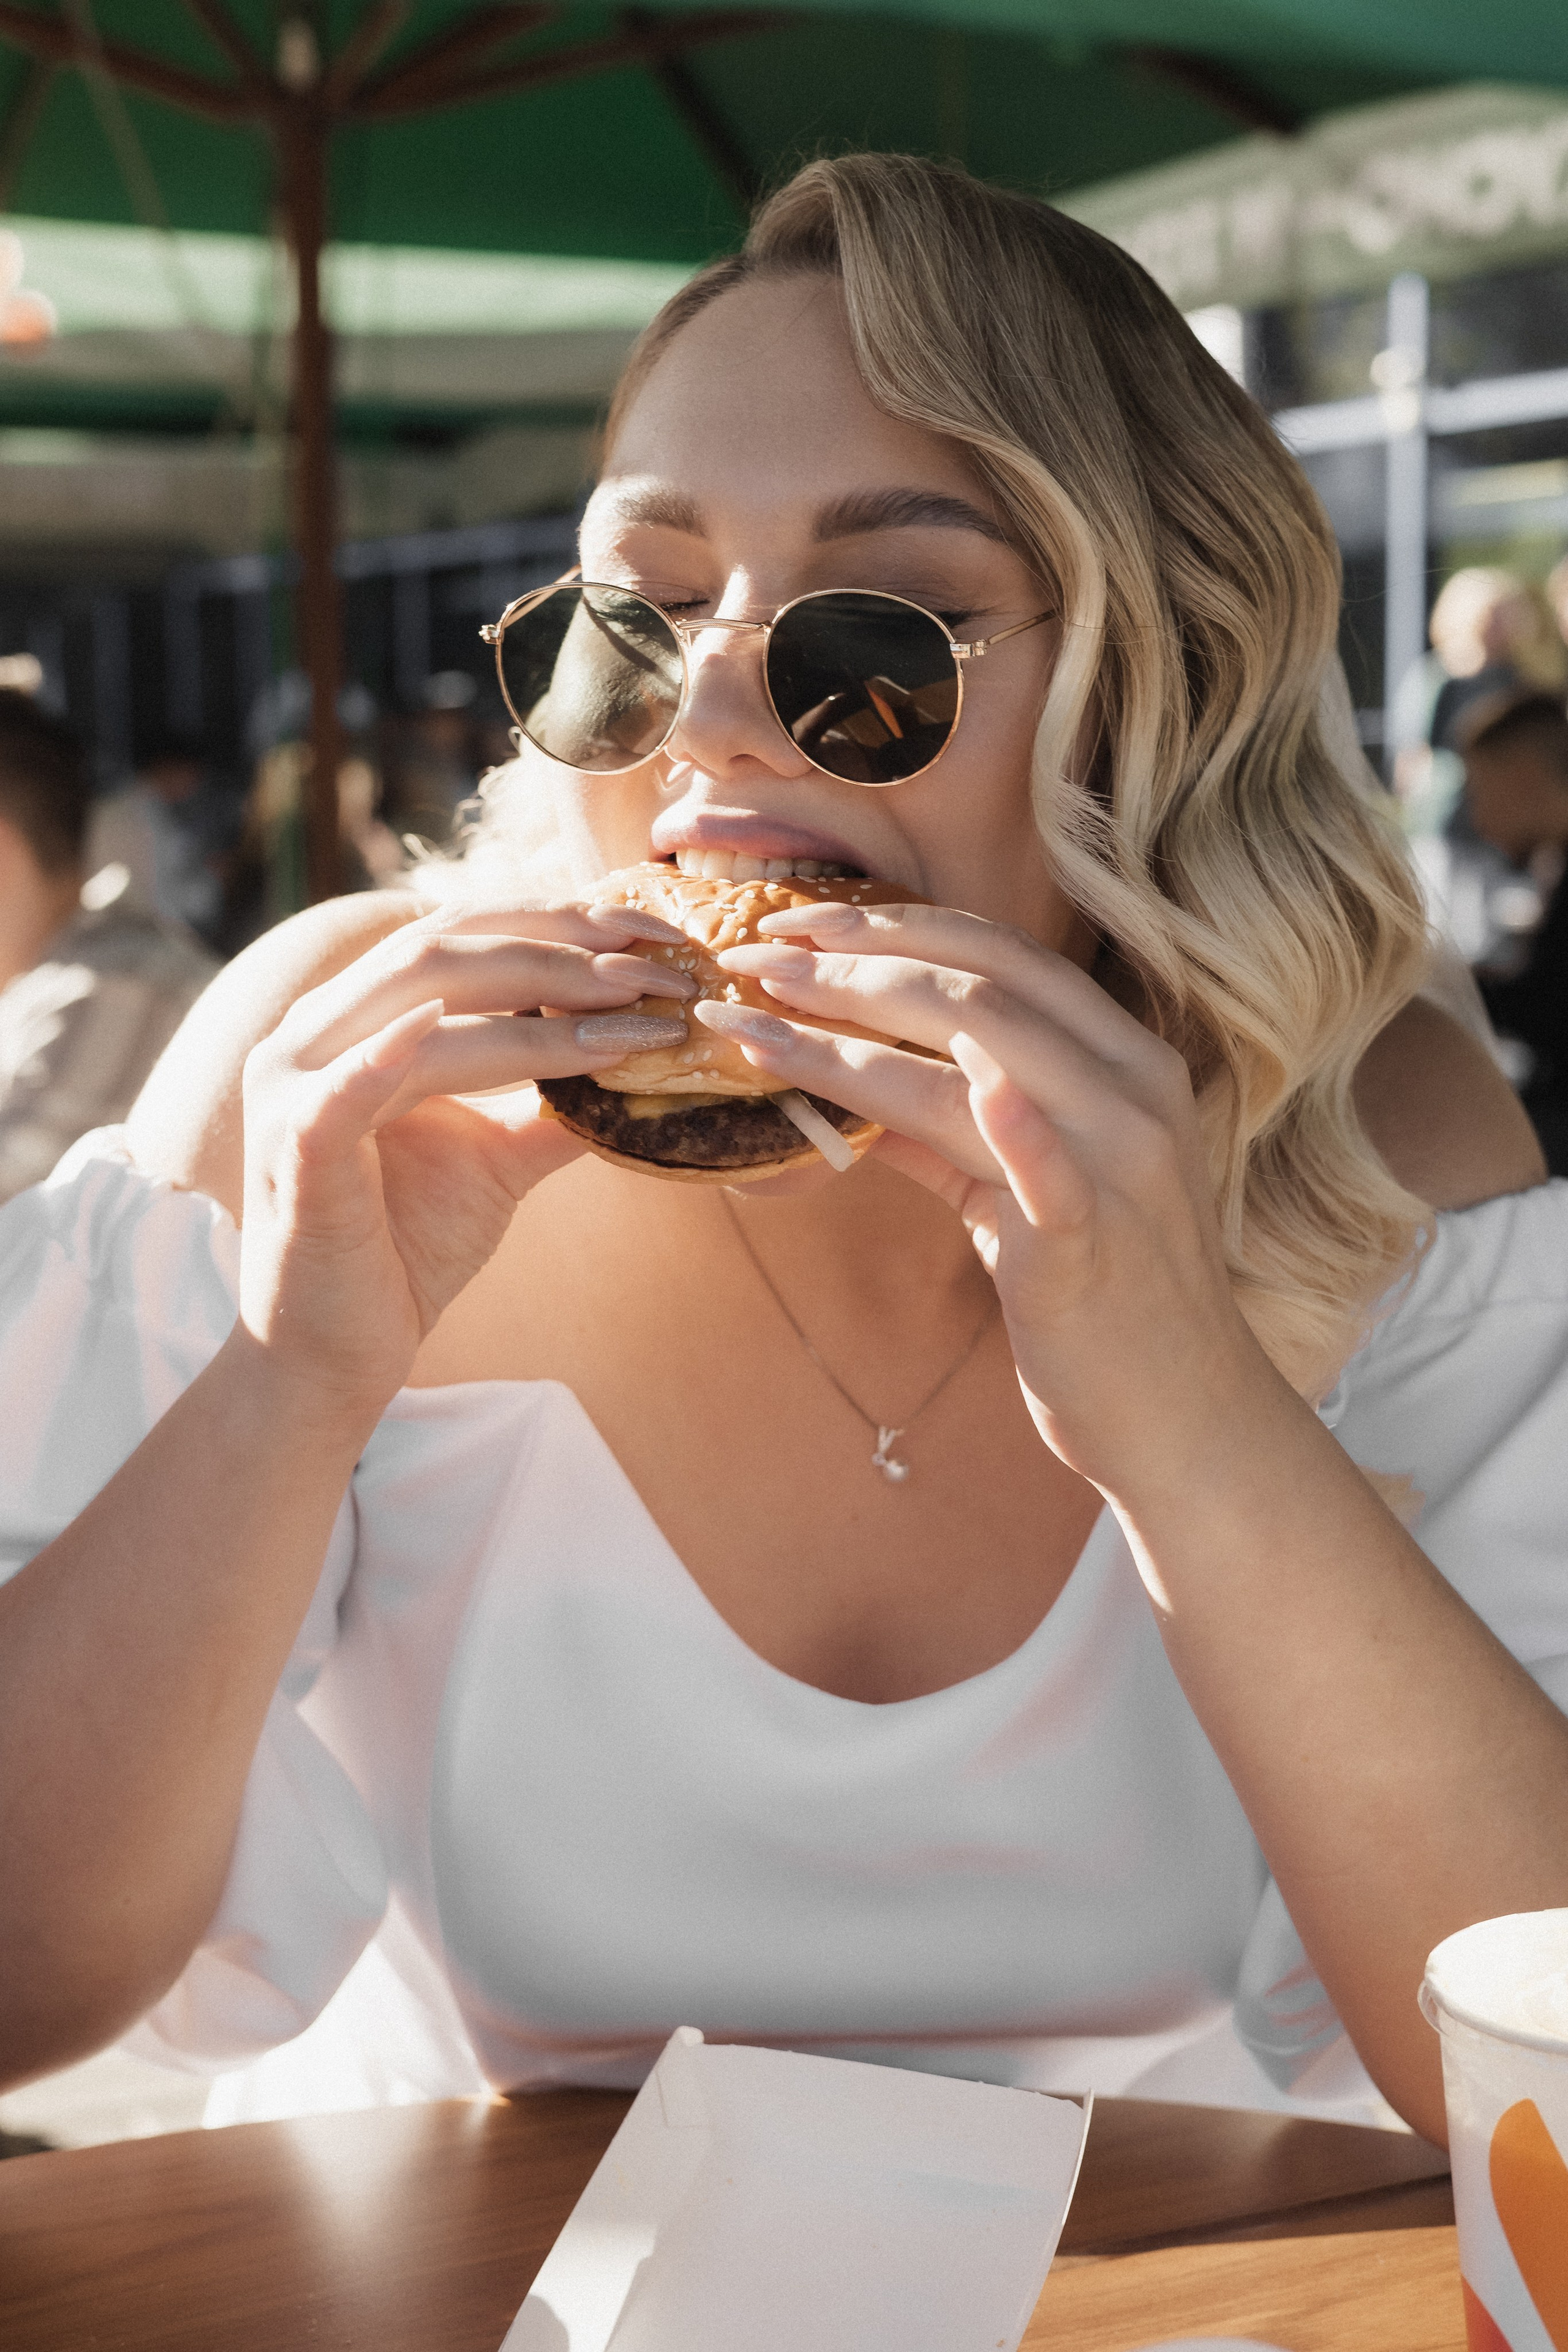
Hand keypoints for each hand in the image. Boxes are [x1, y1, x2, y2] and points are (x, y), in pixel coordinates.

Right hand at [236, 898, 694, 1413]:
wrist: (337, 1354)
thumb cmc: (407, 1248)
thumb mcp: (499, 1162)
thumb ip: (555, 1107)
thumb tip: (646, 1066)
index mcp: (358, 1019)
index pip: (459, 934)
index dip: (555, 920)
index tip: (649, 932)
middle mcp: (315, 1033)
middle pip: (442, 949)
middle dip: (559, 948)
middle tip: (655, 964)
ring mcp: (293, 1088)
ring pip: (417, 1006)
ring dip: (531, 998)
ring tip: (625, 1000)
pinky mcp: (291, 1153)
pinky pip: (340, 1093)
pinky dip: (387, 1056)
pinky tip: (444, 1029)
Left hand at [697, 900, 1271, 1492]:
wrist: (1182, 1420)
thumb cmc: (1101, 1301)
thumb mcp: (1029, 1192)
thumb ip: (949, 1130)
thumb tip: (845, 1081)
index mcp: (1126, 1061)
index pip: (1002, 955)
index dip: (896, 924)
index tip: (799, 920)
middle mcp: (1132, 1092)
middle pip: (978, 992)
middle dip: (854, 961)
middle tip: (754, 955)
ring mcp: (1116, 1164)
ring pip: (978, 1062)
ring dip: (848, 1032)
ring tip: (751, 1019)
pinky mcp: (1089, 1244)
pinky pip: (1046, 1170)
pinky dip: (1008, 1119)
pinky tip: (960, 1079)